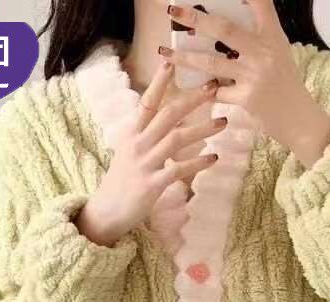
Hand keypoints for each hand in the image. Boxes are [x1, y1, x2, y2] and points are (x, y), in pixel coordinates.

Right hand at [77, 62, 225, 246]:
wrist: (106, 212)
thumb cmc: (122, 182)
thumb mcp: (130, 153)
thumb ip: (147, 136)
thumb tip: (167, 122)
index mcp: (132, 133)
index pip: (148, 101)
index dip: (159, 82)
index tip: (172, 63)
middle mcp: (138, 144)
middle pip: (168, 114)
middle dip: (192, 99)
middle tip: (214, 88)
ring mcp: (145, 163)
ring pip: (177, 138)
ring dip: (202, 129)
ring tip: (223, 122)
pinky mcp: (152, 184)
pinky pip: (179, 169)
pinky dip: (198, 163)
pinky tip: (214, 158)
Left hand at [162, 0, 329, 167]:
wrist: (300, 119)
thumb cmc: (285, 84)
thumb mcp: (278, 52)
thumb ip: (256, 37)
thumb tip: (222, 26)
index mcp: (273, 36)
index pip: (260, 3)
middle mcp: (264, 52)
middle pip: (224, 29)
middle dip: (196, 18)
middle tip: (173, 10)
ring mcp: (255, 76)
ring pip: (212, 63)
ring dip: (185, 58)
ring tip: (166, 53)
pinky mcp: (247, 99)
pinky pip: (217, 91)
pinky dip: (203, 90)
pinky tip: (191, 87)